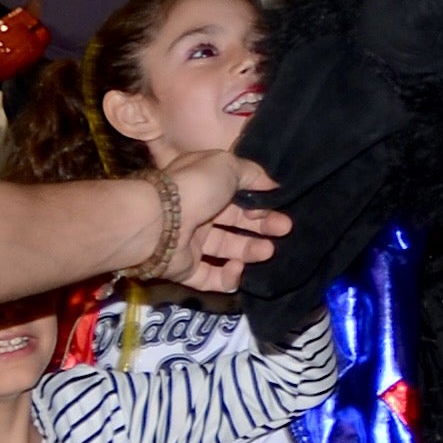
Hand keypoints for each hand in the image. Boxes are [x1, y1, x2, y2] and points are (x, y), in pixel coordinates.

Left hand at [150, 147, 287, 292]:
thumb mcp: (227, 165)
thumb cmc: (194, 187)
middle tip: (285, 229)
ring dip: (251, 251)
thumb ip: (253, 173)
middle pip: (236, 222)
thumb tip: (272, 186)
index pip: (237, 194)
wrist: (157, 221)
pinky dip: (229, 276)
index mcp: (204, 186)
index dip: (258, 200)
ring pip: (227, 249)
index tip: (275, 204)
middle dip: (263, 226)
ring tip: (269, 251)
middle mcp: (197, 213)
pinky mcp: (186, 270)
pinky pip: (212, 277)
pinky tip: (237, 266)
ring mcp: (190, 243)